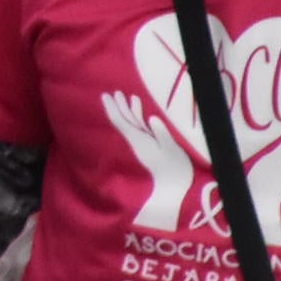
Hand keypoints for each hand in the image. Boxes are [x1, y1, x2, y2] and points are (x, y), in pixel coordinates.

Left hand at [103, 89, 196, 231]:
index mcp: (140, 141)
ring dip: (126, 109)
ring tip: (121, 95)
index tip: (105, 96)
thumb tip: (152, 118)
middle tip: (111, 92)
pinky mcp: (148, 144)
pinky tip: (137, 107)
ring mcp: (142, 142)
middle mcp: (138, 140)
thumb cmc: (175, 169)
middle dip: (117, 106)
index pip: (122, 122)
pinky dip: (137, 115)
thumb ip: (162, 133)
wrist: (174, 187)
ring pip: (131, 123)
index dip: (112, 109)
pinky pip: (139, 127)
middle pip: (124, 121)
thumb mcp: (171, 150)